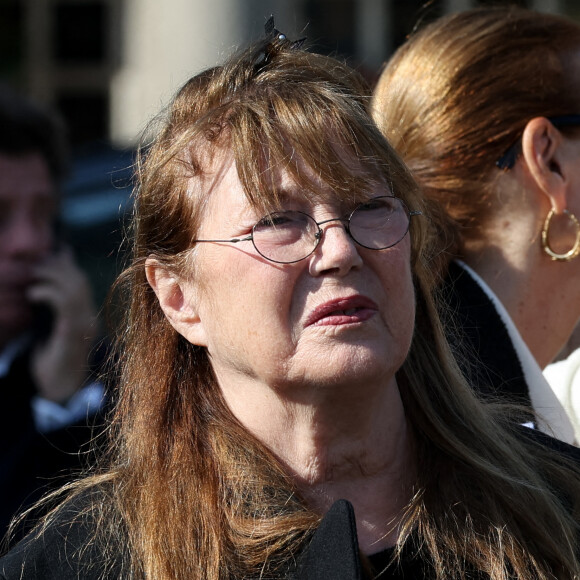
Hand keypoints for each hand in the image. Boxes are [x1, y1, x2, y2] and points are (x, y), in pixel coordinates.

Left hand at [27, 247, 98, 402]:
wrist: (59, 388)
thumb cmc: (51, 360)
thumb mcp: (51, 330)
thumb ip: (53, 310)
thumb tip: (42, 288)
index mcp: (85, 315)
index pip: (81, 281)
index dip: (66, 264)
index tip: (51, 254)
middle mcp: (89, 318)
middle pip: (79, 281)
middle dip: (57, 267)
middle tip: (35, 263)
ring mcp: (84, 325)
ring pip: (74, 288)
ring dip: (52, 276)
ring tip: (32, 276)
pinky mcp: (73, 332)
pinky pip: (64, 304)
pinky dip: (48, 292)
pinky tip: (32, 294)